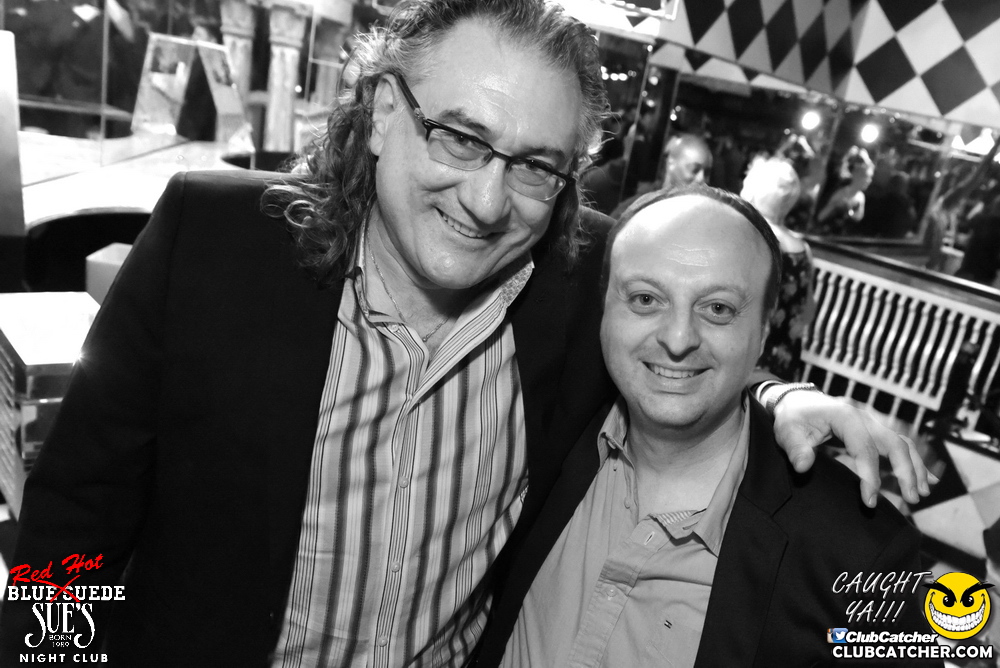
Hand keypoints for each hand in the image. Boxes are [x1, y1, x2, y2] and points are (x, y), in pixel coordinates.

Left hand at [771, 391, 930, 507]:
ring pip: (902, 444)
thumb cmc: (793, 417)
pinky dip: (914, 462)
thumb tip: (803, 466)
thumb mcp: (787, 431)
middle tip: (911, 499)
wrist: (797, 401)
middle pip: (894, 444)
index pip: (864, 448)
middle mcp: (864, 418)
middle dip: (906, 472)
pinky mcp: (874, 432)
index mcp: (845, 417)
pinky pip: (900, 445)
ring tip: (921, 494)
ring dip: (915, 468)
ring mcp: (872, 424)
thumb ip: (795, 448)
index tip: (870, 501)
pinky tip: (928, 479)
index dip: (870, 475)